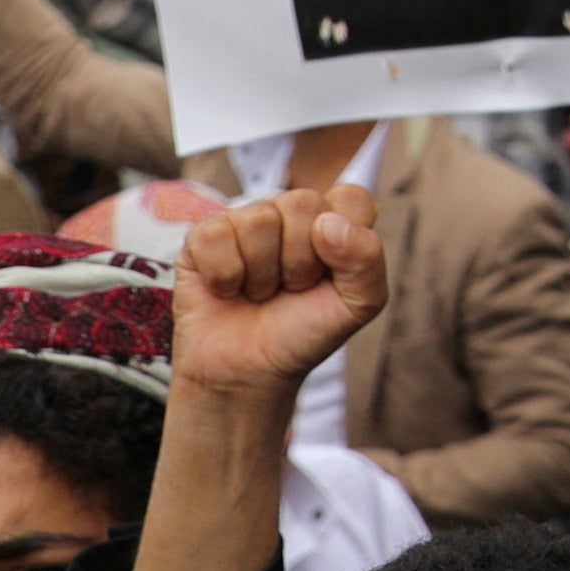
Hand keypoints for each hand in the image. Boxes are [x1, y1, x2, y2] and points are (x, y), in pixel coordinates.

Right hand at [168, 183, 386, 400]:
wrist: (249, 372)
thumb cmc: (304, 333)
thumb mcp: (358, 304)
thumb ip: (366, 259)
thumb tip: (327, 223)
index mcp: (333, 221)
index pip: (352, 197)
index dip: (345, 238)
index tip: (332, 274)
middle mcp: (289, 213)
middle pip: (303, 202)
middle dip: (301, 260)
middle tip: (292, 288)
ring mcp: (244, 221)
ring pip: (259, 219)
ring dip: (263, 272)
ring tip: (260, 292)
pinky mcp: (203, 238)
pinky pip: (215, 235)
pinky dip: (225, 276)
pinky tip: (228, 290)